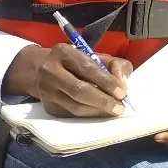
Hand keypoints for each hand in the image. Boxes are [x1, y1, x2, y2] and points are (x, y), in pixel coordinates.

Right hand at [4, 43, 131, 117]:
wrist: (45, 70)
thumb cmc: (78, 63)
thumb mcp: (96, 56)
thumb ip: (114, 65)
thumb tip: (122, 83)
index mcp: (63, 52)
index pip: (87, 68)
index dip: (106, 81)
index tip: (122, 93)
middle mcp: (50, 71)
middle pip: (79, 90)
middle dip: (103, 100)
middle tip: (119, 108)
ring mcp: (46, 91)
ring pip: (75, 106)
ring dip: (97, 111)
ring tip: (113, 111)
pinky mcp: (48, 107)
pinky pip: (72, 114)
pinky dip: (89, 115)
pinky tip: (99, 113)